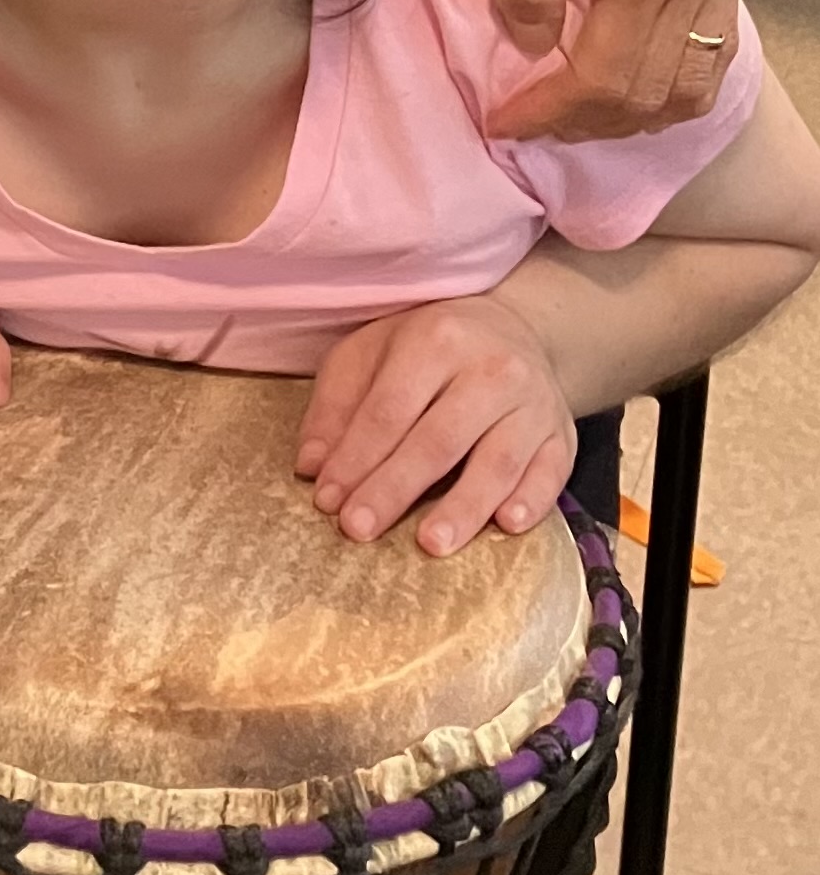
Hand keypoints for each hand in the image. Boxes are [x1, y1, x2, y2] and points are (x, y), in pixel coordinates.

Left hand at [296, 299, 574, 556]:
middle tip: (359, 529)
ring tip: (431, 544)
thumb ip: (336, 406)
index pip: (389, 409)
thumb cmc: (426, 349)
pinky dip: (533, 498)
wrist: (513, 330)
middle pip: (438, 439)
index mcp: (435, 340)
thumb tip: (311, 466)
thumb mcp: (370, 354)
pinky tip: (507, 524)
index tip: (327, 501)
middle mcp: (491, 369)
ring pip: (499, 459)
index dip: (356, 458)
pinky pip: (553, 470)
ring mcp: (533, 402)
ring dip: (464, 506)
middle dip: (394, 488)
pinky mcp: (563, 433)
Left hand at [476, 0, 745, 142]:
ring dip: (635, 108)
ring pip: (696, 78)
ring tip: (575, 106)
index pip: (606, 78)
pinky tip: (623, 71)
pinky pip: (714, 40)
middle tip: (533, 118)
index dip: (550, 113)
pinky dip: (672, 74)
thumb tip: (534, 48)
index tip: (504, 121)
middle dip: (588, 120)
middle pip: (655, 92)